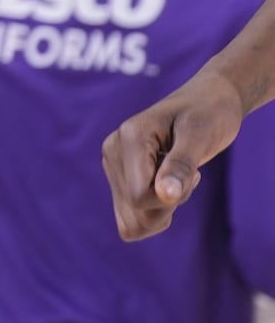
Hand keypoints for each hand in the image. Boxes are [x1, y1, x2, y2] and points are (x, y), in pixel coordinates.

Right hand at [101, 67, 246, 239]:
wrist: (207, 101)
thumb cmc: (209, 113)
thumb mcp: (201, 136)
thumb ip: (180, 165)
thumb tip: (165, 196)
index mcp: (129, 138)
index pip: (140, 196)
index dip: (173, 198)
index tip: (194, 174)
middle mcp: (112, 151)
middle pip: (135, 212)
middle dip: (168, 206)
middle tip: (187, 176)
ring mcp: (113, 164)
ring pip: (129, 221)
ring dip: (160, 212)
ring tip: (176, 181)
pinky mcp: (118, 175)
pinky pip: (128, 219)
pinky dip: (153, 215)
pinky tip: (166, 189)